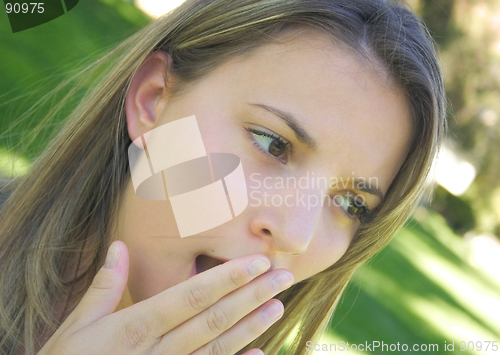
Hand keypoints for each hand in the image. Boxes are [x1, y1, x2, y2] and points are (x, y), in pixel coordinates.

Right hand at [37, 241, 293, 354]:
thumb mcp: (76, 326)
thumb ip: (103, 287)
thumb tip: (119, 246)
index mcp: (137, 326)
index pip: (192, 296)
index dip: (228, 278)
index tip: (257, 262)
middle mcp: (158, 349)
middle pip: (214, 319)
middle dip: (251, 296)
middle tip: (283, 277)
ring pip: (218, 347)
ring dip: (251, 327)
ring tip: (278, 306)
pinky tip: (260, 354)